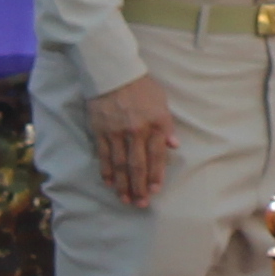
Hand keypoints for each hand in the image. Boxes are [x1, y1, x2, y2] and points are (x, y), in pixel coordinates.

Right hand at [87, 74, 179, 206]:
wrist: (113, 72)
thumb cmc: (141, 86)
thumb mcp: (161, 102)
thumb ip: (167, 126)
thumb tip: (173, 146)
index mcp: (155, 123)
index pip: (157, 156)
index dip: (156, 175)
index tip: (155, 190)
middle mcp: (137, 131)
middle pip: (138, 165)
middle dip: (140, 187)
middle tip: (141, 204)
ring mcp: (117, 132)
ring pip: (120, 165)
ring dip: (123, 185)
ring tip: (126, 199)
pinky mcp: (101, 131)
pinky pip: (105, 156)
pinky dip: (107, 171)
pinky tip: (109, 183)